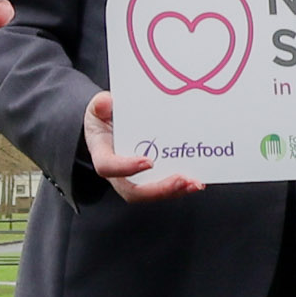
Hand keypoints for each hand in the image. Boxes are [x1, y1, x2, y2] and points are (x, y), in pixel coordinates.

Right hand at [81, 88, 200, 202]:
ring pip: (152, 193)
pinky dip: (181, 186)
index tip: (148, 162)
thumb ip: (101, 104)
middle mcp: (118, 173)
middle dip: (159, 189)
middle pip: (134, 191)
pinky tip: (196, 181)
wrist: (110, 125)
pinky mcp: (150, 178)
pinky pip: (164, 187)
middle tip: (181, 180)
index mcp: (103, 154)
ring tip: (195, 183)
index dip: (126, 168)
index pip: (108, 167)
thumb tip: (106, 103)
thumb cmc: (103, 118)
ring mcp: (135, 178)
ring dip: (175, 191)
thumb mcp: (98, 107)